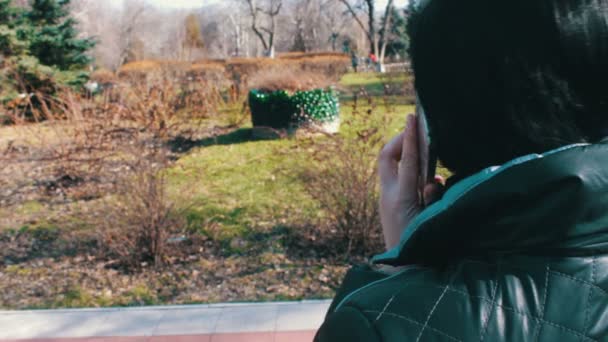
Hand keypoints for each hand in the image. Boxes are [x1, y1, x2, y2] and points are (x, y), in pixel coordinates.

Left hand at [379, 115, 444, 249]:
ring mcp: (387, 200)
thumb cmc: (420, 248)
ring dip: (406, 156)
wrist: (402, 271)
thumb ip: (433, 198)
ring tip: (424, 151)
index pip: (405, 160)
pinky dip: (410, 173)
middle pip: (387, 157)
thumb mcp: (430, 220)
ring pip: (392, 168)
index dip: (410, 137)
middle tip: (415, 131)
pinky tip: (427, 180)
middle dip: (400, 141)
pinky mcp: (389, 206)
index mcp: (400, 198)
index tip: (412, 118)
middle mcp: (389, 196)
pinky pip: (397, 181)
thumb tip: (435, 179)